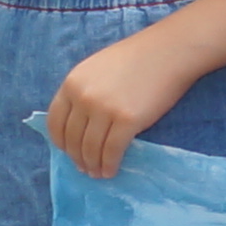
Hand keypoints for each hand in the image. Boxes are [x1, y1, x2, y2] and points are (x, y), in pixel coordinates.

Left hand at [46, 31, 191, 180]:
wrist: (170, 51)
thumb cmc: (138, 58)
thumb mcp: (97, 69)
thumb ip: (83, 91)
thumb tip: (79, 124)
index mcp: (72, 83)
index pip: (55, 122)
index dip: (60, 142)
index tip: (68, 152)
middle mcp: (83, 97)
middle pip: (73, 138)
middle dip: (77, 158)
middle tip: (84, 168)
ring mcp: (104, 110)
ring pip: (91, 148)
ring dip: (92, 165)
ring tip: (98, 173)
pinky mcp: (127, 121)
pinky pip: (112, 151)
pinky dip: (109, 165)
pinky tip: (111, 171)